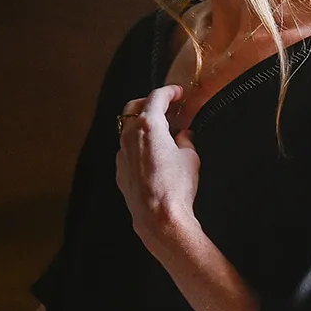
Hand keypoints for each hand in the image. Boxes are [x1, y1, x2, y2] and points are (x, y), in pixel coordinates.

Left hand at [115, 84, 200, 263]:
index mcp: (149, 126)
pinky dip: (138, 144)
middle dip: (148, 102)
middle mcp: (130, 136)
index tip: (177, 92)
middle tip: (165, 105)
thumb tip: (183, 136)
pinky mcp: (120, 171)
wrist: (158, 218)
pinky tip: (152, 153)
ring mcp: (121, 154)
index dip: (169, 92)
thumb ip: (185, 140)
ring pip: (127, 129)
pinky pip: (127, 149)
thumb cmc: (176, 186)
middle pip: (134, 108)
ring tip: (160, 130)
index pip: (156, 98)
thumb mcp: (190, 157)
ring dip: (142, 124)